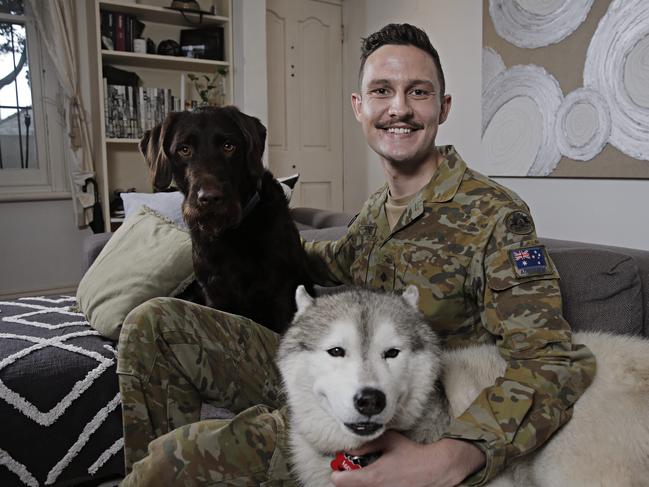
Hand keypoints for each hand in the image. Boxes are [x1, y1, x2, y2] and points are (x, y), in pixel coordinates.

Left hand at [331, 431, 484, 486]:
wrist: (435, 469)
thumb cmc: (412, 453)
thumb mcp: (389, 441)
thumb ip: (367, 443)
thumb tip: (350, 447)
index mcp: (372, 476)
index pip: (340, 482)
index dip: (337, 473)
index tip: (340, 467)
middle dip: (347, 479)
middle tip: (351, 470)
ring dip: (359, 483)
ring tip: (365, 473)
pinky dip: (371, 485)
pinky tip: (378, 478)